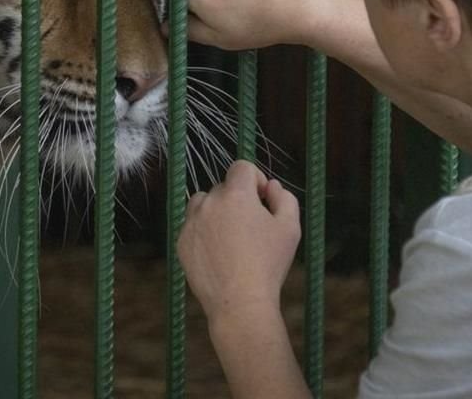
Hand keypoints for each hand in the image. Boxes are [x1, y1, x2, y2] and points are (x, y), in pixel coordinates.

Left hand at [176, 160, 301, 328]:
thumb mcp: (290, 228)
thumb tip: (271, 186)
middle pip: (223, 188)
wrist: (239, 302)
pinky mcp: (181, 242)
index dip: (255, 179)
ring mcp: (191, 223)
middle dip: (238, 200)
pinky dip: (204, 233)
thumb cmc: (268, 264)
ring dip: (216, 211)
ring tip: (232, 238)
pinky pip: (193, 227)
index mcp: (236, 194)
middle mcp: (209, 203)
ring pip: (203, 204)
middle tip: (251, 227)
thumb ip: (284, 198)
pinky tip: (219, 254)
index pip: (241, 167)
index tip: (262, 198)